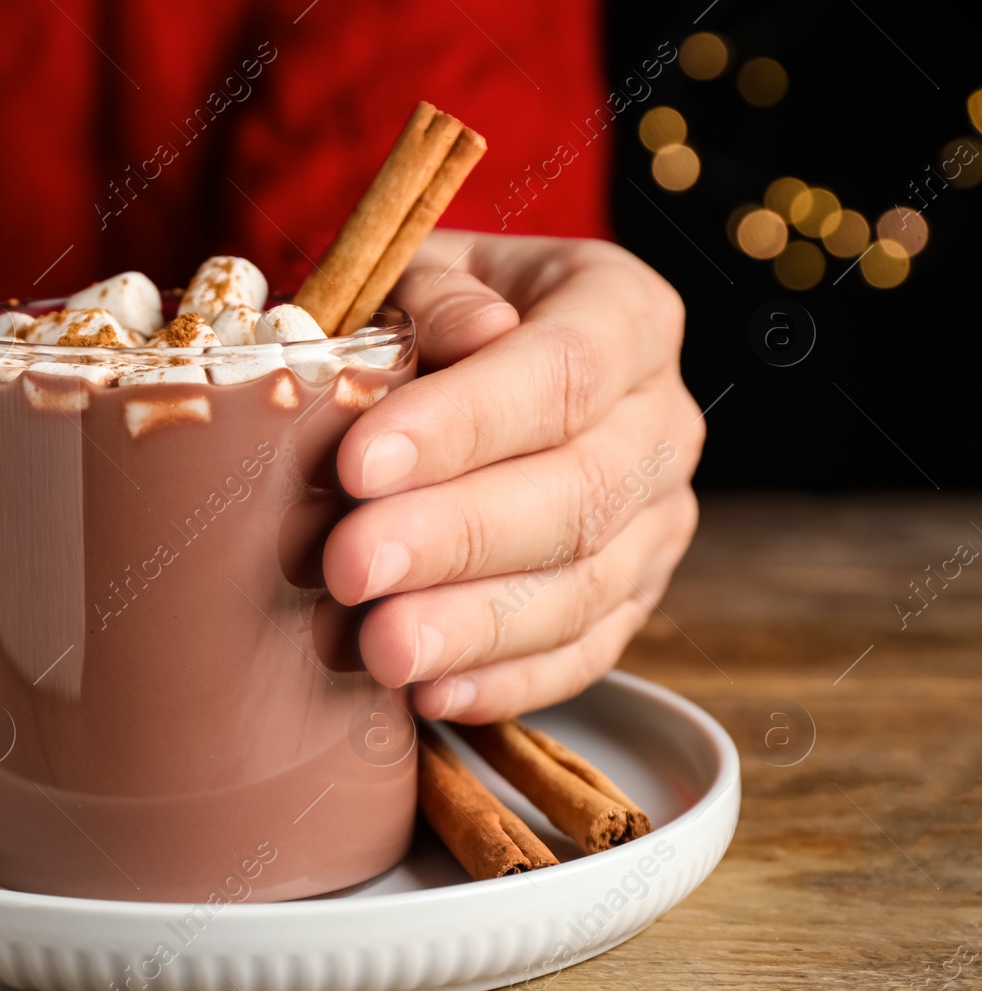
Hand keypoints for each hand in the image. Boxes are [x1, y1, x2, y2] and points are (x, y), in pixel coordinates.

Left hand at [323, 230, 701, 720]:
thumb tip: (477, 331)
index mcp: (623, 313)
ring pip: (586, 587)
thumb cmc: (431, 318)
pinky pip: (585, 653)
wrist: (469, 373)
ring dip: (475, 626)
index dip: (464, 422)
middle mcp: (663, 419)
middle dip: (457, 537)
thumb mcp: (420, 275)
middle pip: (580, 490)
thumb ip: (436, 297)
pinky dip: (506, 681)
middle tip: (349, 567)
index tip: (358, 464)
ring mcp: (659, 518)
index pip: (563, 370)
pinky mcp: (635, 598)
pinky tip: (429, 693)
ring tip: (378, 647)